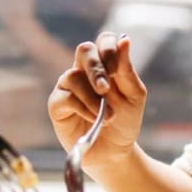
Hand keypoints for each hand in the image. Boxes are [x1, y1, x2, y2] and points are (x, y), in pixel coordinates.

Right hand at [48, 32, 145, 166]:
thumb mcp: (134, 96)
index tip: (117, 69)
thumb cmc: (124, 121)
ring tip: (108, 116)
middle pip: (84, 50)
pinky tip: (94, 120)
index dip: (109, 48)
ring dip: (93, 98)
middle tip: (105, 89)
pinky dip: (84, 108)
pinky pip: (66, 97)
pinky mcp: (57, 104)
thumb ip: (127, 69)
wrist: (115, 152)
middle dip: (96, 68)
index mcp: (105, 63)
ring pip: (73, 76)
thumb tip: (125, 39)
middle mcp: (84, 70)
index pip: (103, 40)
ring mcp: (68, 86)